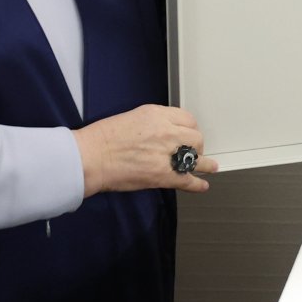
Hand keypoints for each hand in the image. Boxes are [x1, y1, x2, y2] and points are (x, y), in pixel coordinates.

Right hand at [72, 104, 219, 194]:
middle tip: (192, 151)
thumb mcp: (132, 118)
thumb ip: (152, 124)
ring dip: (203, 164)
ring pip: (197, 158)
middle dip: (196, 145)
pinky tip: (202, 185)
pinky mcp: (163, 176)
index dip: (190, 129)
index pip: (187, 119)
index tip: (189, 134)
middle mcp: (167, 132)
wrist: (91, 157)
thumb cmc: (103, 138)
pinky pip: (188, 180)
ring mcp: (167, 154)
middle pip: (195, 137)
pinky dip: (197, 184)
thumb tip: (161, 134)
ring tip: (210, 167)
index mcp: (158, 115)